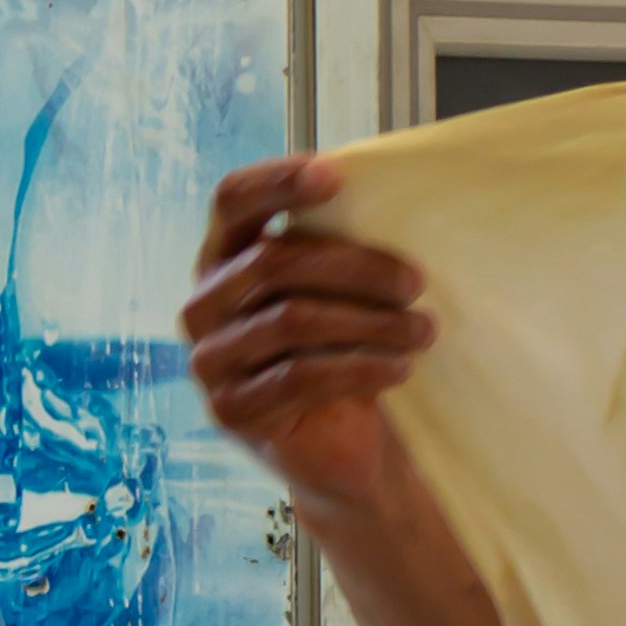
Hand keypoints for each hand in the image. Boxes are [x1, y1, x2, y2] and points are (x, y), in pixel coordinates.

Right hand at [182, 158, 432, 516]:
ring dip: (370, 321)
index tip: (337, 176)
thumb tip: (383, 198)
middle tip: (416, 282)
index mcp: (222, 259)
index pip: (232, 201)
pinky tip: (400, 367)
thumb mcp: (338, 294)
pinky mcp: (230, 412)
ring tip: (422, 330)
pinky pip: (300, 376)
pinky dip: (360, 367)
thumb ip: (334, 248)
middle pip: (274, 262)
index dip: (278, 182)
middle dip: (356, 267)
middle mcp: (203, 306)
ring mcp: (210, 362)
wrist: (341, 448)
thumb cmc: (341, 355)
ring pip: (292, 320)